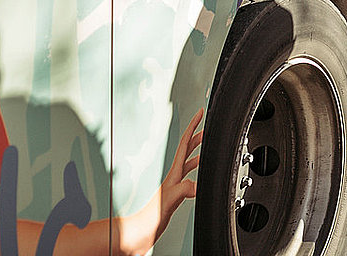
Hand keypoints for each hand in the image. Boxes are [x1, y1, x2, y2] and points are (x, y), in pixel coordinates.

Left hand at [118, 108, 203, 254]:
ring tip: (205, 145)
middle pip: (187, 150)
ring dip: (197, 151)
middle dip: (197, 135)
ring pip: (188, 162)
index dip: (193, 127)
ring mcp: (174, 185)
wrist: (140, 233)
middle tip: (206, 125)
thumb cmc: (150, 219)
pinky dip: (195, 170)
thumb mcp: (169, 201)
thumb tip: (198, 184)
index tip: (200, 114)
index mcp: (174, 174)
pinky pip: (188, 176)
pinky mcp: (174, 195)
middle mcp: (174, 177)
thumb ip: (183, 190)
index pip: (185, 144)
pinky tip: (198, 175)